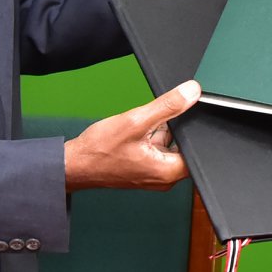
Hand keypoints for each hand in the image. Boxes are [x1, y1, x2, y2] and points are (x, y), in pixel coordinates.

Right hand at [64, 81, 200, 191]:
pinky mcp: (145, 169)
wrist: (74, 164)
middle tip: (151, 124)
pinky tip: (133, 134)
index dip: (193, 130)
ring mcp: (154, 174)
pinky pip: (156, 148)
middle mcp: (164, 178)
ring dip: (158, 131)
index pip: (198, 149)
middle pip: (183, 145)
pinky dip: (149, 137)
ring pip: (169, 144)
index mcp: (168, 172)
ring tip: (138, 131)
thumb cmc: (99, 152)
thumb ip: (167, 106)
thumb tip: (191, 92)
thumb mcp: (135, 121)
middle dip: (173, 129)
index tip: (183, 117)